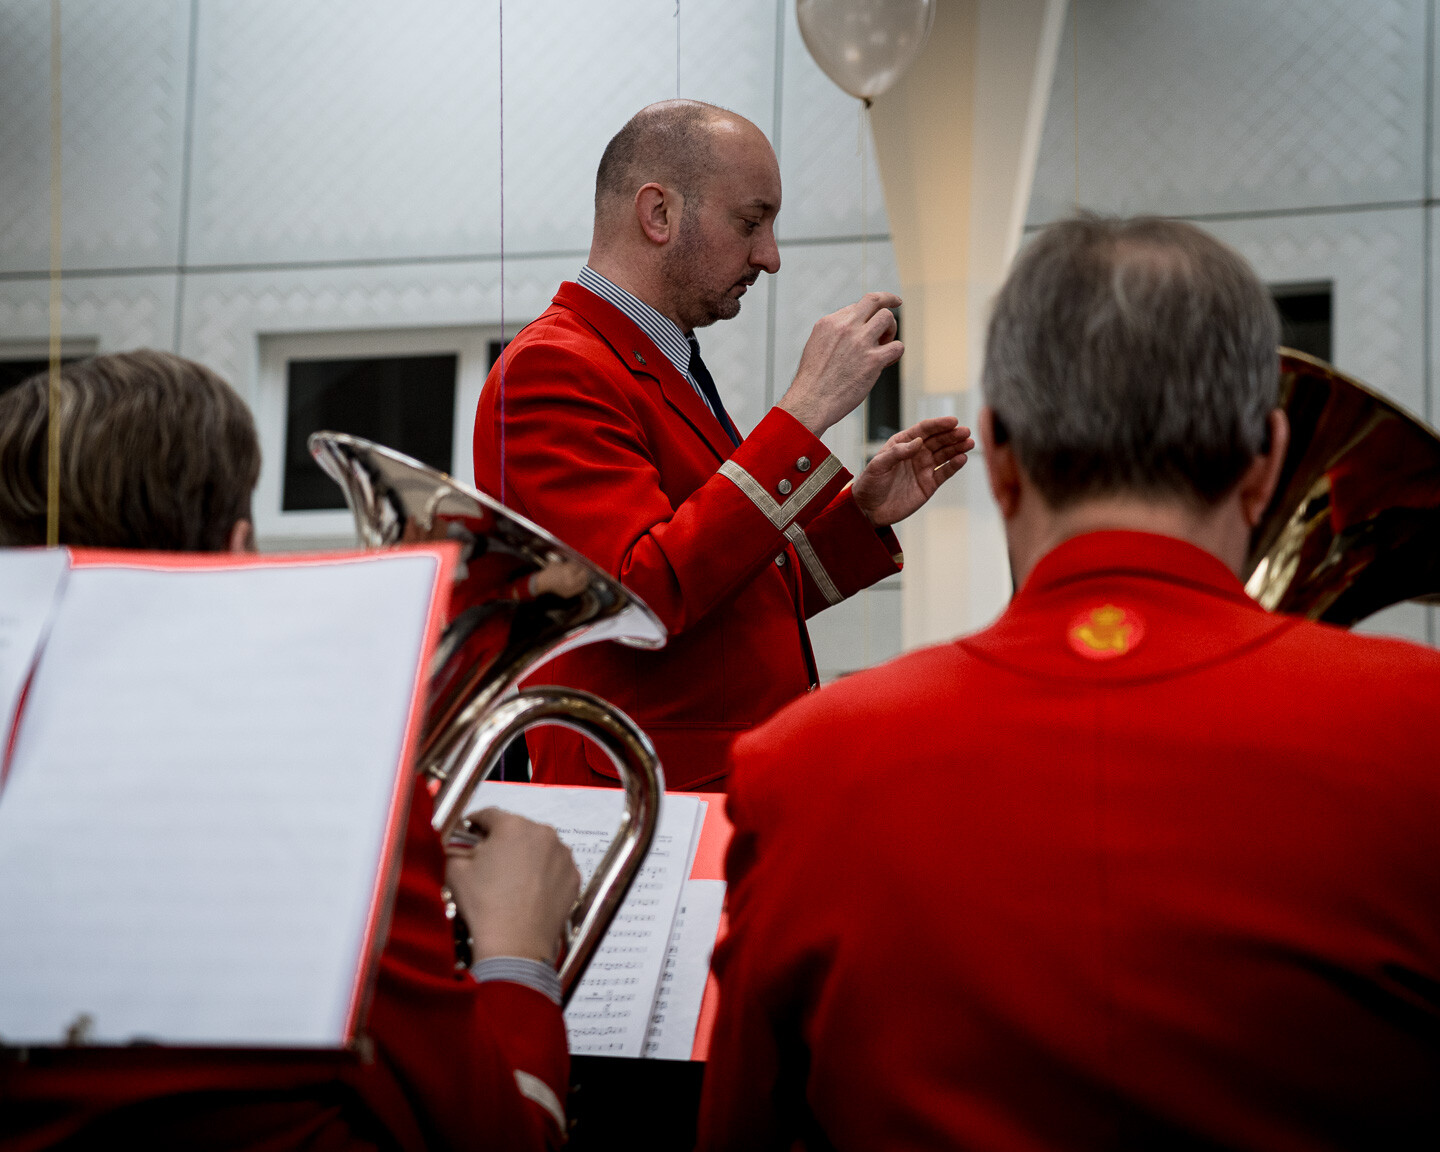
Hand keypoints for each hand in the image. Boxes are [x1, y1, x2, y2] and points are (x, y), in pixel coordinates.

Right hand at [445, 808, 580, 963]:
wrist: (515, 945)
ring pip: (538, 847)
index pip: (489, 815)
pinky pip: (554, 867)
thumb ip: (455, 849)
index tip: (469, 831)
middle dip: (501, 841)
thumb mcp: (456, 871)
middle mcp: (543, 833)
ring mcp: (562, 855)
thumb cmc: (485, 907)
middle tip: (487, 861)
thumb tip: (456, 846)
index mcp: (513, 825)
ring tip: (509, 880)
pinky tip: (528, 891)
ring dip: (524, 856)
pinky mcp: (573, 876)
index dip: (474, 823)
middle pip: (516, 830)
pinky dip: (543, 874)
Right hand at [778, 292, 903, 435]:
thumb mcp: (816, 346)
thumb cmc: (813, 381)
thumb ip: (834, 334)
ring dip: (891, 329)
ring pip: (888, 318)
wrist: (811, 401)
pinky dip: (896, 352)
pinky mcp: (873, 360)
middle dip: (889, 300)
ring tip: (885, 343)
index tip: (874, 315)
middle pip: (875, 300)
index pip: (856, 306)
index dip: (867, 313)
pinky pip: (897, 346)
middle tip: (897, 303)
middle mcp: (846, 327)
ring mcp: (860, 342)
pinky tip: (888, 361)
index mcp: (829, 322)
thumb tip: (853, 330)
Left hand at [850, 417, 973, 526]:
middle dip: (952, 435)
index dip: (938, 425)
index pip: (923, 430)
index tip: (952, 421)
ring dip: (957, 448)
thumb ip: (897, 452)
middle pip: (937, 440)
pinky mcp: (929, 484)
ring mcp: (924, 468)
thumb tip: (918, 442)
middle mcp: (915, 453)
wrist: (869, 510)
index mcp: (902, 444)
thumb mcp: (878, 465)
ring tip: (969, 443)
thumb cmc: (870, 484)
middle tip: (965, 432)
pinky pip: (945, 472)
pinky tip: (962, 458)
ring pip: (945, 454)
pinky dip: (954, 465)